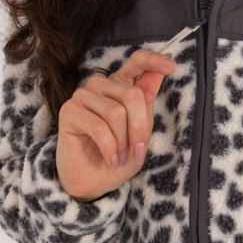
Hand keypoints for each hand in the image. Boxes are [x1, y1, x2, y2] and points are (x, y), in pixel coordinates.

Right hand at [56, 49, 177, 201]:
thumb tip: (164, 65)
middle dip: (139, 128)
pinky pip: (99, 127)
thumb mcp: (142, 130)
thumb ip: (147, 99)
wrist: (94, 182)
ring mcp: (83, 95)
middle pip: (131, 94)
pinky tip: (111, 159)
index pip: (137, 61)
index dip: (154, 61)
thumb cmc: (120, 155)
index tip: (173, 66)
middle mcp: (101, 85)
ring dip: (123, 142)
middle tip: (137, 152)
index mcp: (121, 84)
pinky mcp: (70, 111)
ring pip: (116, 112)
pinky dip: (110, 148)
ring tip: (121, 157)